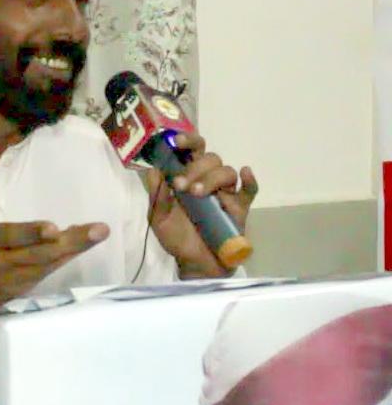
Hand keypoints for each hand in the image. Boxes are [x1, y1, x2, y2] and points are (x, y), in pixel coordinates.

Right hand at [0, 160, 110, 313]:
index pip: (10, 236)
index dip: (32, 233)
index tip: (54, 227)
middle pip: (38, 253)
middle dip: (72, 242)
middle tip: (100, 230)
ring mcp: (8, 280)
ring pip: (45, 266)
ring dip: (72, 252)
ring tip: (96, 235)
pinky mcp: (13, 292)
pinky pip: (41, 277)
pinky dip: (59, 264)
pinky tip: (77, 251)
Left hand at [146, 133, 257, 277]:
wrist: (194, 264)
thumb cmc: (176, 238)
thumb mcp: (158, 219)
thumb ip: (156, 196)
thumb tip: (154, 171)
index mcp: (188, 177)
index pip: (191, 151)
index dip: (187, 141)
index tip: (177, 142)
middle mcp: (208, 180)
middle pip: (210, 158)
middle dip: (195, 168)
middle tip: (181, 186)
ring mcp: (225, 194)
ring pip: (226, 172)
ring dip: (212, 178)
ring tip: (197, 194)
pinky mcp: (240, 209)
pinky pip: (250, 191)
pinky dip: (250, 181)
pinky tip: (246, 174)